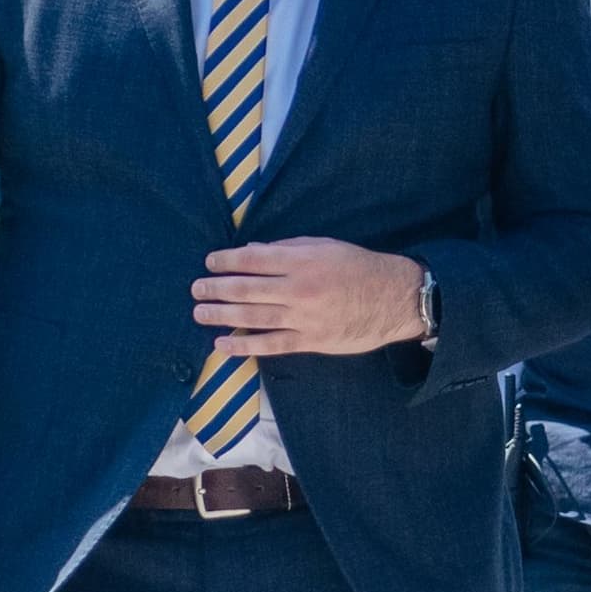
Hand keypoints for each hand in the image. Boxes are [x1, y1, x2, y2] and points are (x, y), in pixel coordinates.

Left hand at [197, 241, 426, 356]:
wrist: (393, 298)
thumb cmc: (358, 267)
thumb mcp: (324, 246)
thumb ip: (288, 248)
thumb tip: (251, 252)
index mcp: (302, 260)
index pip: (253, 259)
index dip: (227, 261)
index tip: (209, 263)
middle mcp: (299, 287)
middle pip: (246, 288)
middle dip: (217, 289)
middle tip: (196, 289)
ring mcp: (304, 317)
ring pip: (253, 316)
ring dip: (222, 315)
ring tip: (200, 313)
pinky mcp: (310, 340)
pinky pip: (272, 344)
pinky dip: (245, 345)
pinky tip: (223, 344)